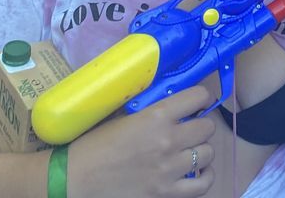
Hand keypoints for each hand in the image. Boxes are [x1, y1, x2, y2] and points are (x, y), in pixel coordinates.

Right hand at [67, 85, 216, 197]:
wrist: (75, 178)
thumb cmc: (94, 145)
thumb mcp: (123, 117)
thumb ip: (151, 109)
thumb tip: (172, 101)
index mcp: (156, 116)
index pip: (198, 96)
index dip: (200, 97)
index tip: (196, 102)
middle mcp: (168, 140)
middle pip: (207, 126)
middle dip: (200, 124)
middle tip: (189, 128)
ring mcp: (170, 169)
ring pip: (208, 153)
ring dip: (201, 149)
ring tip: (189, 150)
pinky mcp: (167, 193)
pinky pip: (203, 184)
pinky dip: (205, 176)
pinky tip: (198, 171)